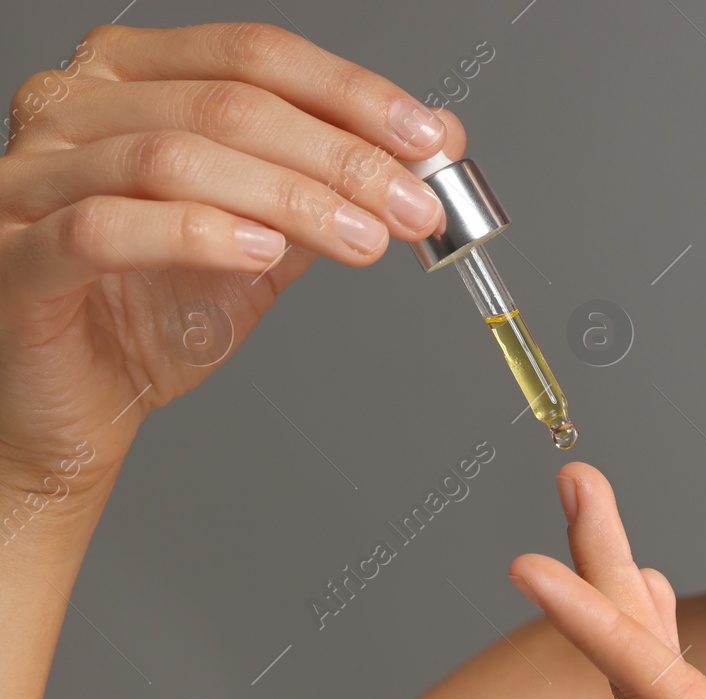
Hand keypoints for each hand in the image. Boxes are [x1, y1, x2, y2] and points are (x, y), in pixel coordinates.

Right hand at [0, 22, 463, 497]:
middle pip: (228, 104)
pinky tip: (262, 251)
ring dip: (290, 198)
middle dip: (340, 157)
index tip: (428, 140)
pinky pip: (106, 228)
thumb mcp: (265, 239)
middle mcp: (71, 108)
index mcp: (130, 79)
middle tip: (413, 205)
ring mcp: (29, 177)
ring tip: (365, 239)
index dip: (351, 94)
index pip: (253, 56)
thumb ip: (331, 186)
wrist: (79, 407)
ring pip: (174, 157)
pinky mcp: (13, 255)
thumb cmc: (153, 313)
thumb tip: (435, 142)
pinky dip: (196, 233)